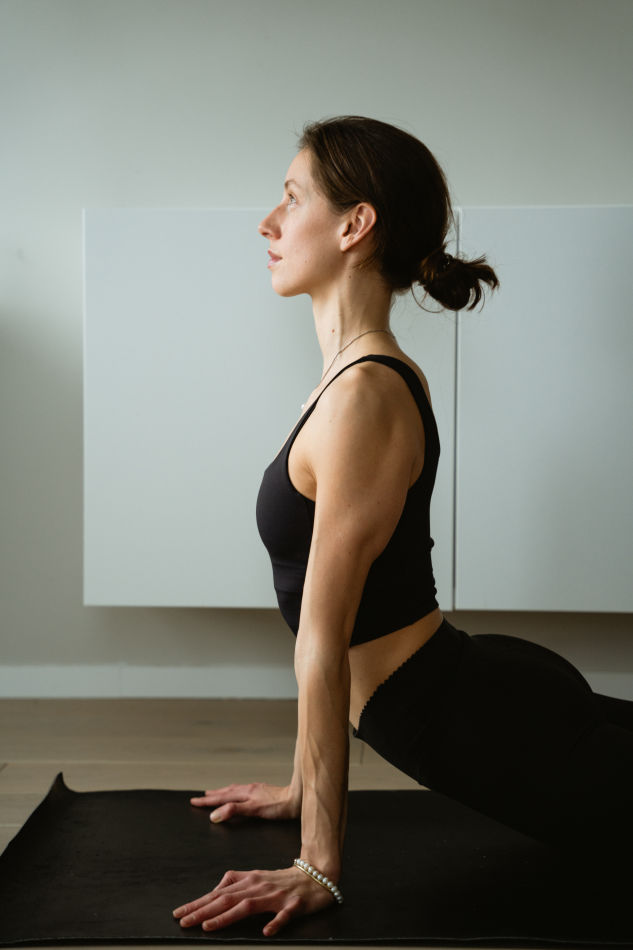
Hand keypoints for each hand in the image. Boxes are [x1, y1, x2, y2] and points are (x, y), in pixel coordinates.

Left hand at [173, 865, 334, 935]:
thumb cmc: (283, 880)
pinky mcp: (294, 904)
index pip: (218, 893)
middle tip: (183, 921)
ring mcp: (276, 896)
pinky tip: (266, 931)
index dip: (198, 903)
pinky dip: (275, 923)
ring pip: (248, 906)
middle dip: (203, 911)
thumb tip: (215, 890)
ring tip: (209, 927)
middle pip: (227, 899)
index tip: (179, 914)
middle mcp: (259, 886)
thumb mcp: (256, 877)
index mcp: (249, 880)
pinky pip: (284, 915)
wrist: (316, 876)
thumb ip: (235, 882)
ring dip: (226, 917)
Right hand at [190, 782, 299, 821]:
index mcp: (245, 793)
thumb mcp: (254, 810)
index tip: (194, 802)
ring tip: (215, 793)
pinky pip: (243, 791)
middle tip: (200, 798)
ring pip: (234, 790)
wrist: (298, 799)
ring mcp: (256, 790)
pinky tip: (239, 794)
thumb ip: (234, 811)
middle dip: (212, 796)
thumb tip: (215, 814)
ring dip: (222, 793)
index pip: (221, 798)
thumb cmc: (279, 807)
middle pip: (226, 792)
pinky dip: (234, 793)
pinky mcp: (263, 792)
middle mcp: (249, 789)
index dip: (207, 802)